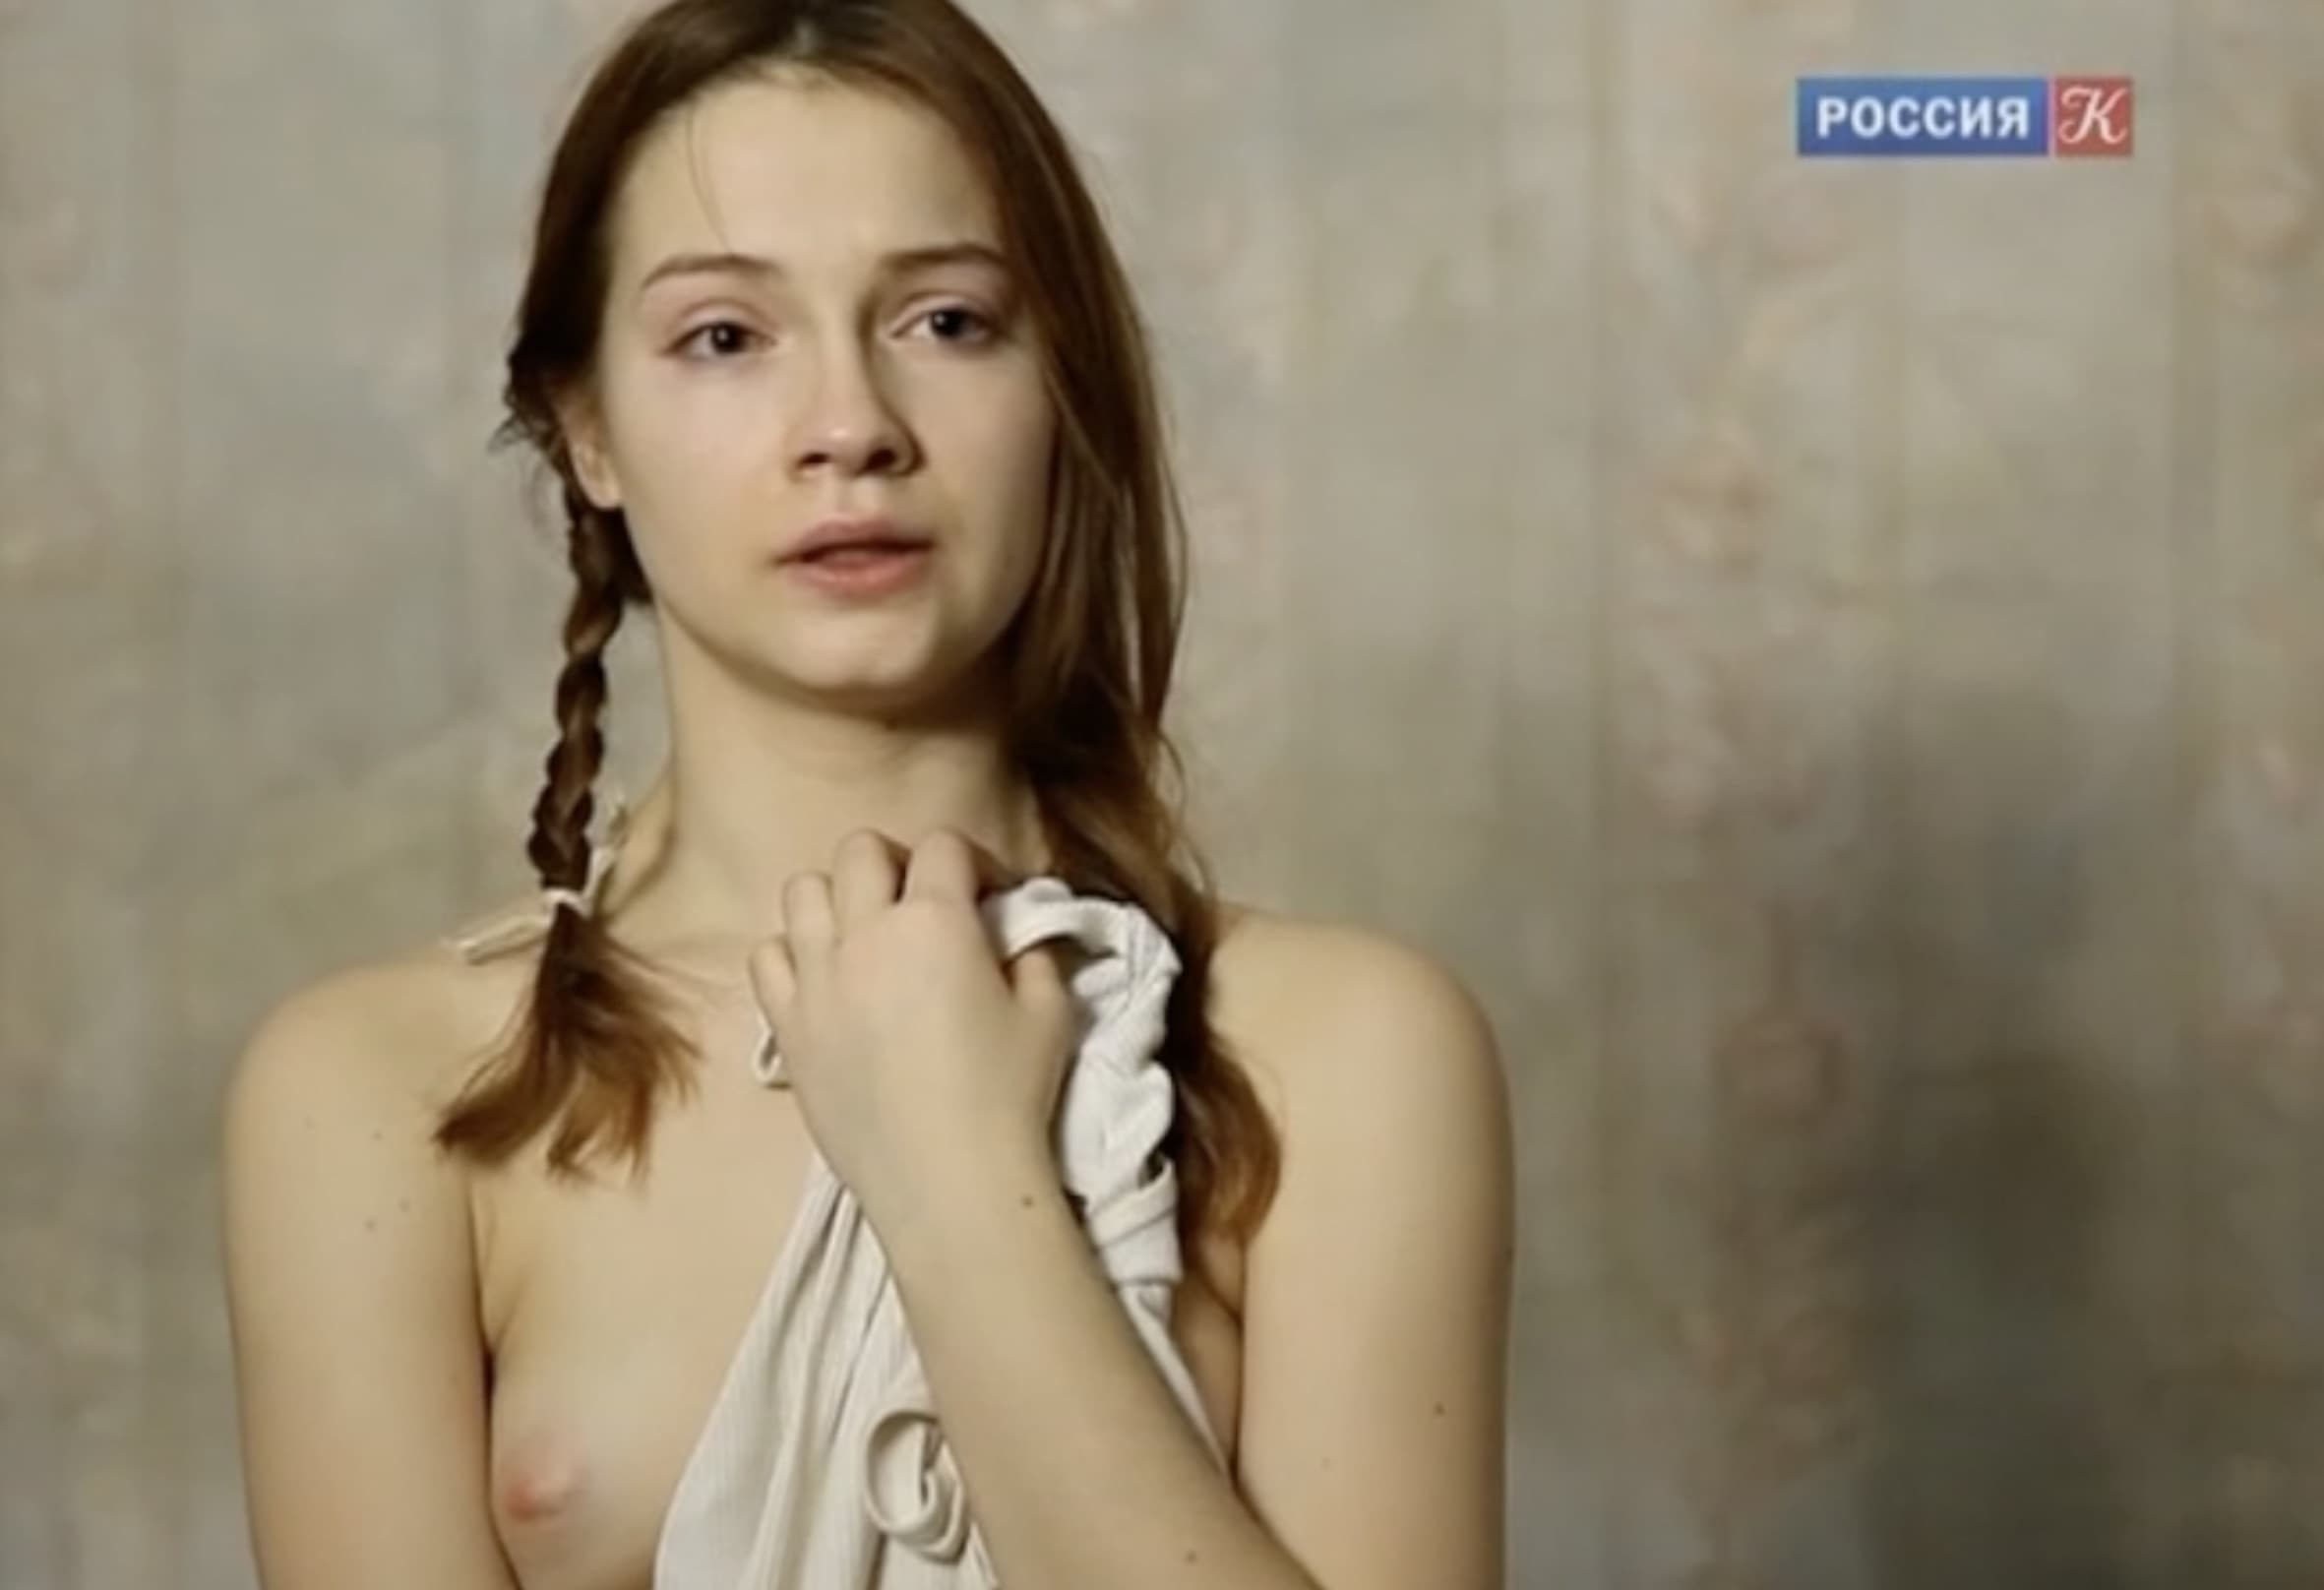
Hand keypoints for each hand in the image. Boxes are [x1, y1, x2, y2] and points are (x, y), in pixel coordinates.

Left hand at [747, 828, 1076, 1234]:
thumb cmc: (1010, 1095)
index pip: (944, 846)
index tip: (989, 897)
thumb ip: (1035, 954)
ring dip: (839, 900)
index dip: (971, 862)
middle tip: (922, 905)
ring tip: (866, 936)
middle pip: (861, 851)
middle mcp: (865, 934)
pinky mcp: (786, 1026)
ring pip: (803, 892)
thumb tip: (1019, 934)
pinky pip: (765, 957)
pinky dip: (792, 954)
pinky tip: (824, 980)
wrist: (948, 1181)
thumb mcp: (1051, 1013)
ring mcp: (816, 979)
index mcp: (936, 920)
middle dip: (897, 864)